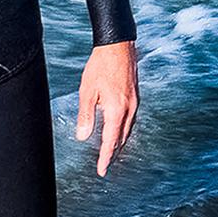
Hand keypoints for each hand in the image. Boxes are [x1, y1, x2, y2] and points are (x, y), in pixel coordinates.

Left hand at [75, 41, 139, 175]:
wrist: (119, 45)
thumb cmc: (101, 65)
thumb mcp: (87, 91)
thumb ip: (85, 115)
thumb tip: (82, 136)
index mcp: (116, 110)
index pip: (110, 141)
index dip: (105, 158)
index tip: (101, 171)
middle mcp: (129, 109)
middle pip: (122, 138)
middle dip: (112, 152)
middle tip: (104, 164)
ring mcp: (134, 102)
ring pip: (128, 129)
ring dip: (119, 142)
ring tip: (110, 151)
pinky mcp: (135, 96)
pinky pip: (130, 120)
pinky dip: (123, 129)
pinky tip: (117, 129)